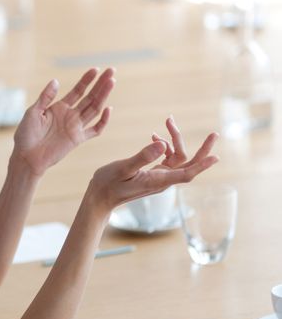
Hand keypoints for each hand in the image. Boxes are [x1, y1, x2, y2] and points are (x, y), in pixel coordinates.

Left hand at [13, 68, 114, 175]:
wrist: (26, 157)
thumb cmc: (26, 134)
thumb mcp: (33, 112)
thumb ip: (45, 97)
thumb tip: (55, 80)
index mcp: (59, 107)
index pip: (77, 91)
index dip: (86, 80)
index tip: (95, 69)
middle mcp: (70, 115)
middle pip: (90, 97)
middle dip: (100, 84)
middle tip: (111, 71)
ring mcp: (75, 127)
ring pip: (94, 109)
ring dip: (103, 96)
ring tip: (112, 82)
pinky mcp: (78, 139)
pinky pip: (95, 130)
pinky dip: (103, 121)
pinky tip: (108, 108)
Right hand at [84, 121, 218, 215]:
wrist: (101, 197)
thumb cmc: (109, 184)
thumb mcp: (124, 168)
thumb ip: (143, 156)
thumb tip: (162, 144)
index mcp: (158, 180)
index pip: (186, 173)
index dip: (202, 165)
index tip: (216, 157)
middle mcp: (162, 180)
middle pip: (189, 164)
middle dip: (201, 149)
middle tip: (214, 134)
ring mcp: (159, 177)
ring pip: (177, 158)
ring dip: (175, 140)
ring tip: (167, 122)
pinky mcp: (153, 174)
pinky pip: (168, 159)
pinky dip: (165, 146)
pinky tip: (154, 137)